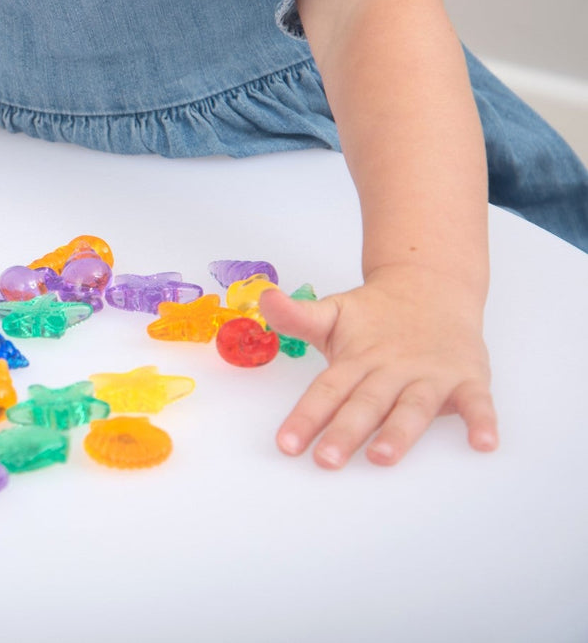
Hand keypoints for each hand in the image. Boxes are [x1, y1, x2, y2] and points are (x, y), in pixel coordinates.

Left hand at [260, 267, 496, 467]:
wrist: (431, 286)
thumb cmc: (377, 315)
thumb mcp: (333, 314)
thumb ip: (298, 317)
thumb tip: (264, 298)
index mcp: (357, 359)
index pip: (327, 390)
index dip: (306, 416)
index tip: (287, 444)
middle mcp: (391, 369)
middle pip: (366, 403)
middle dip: (346, 432)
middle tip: (326, 460)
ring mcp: (430, 375)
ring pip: (413, 407)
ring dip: (400, 432)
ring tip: (383, 457)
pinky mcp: (467, 378)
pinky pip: (477, 402)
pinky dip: (482, 421)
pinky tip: (482, 443)